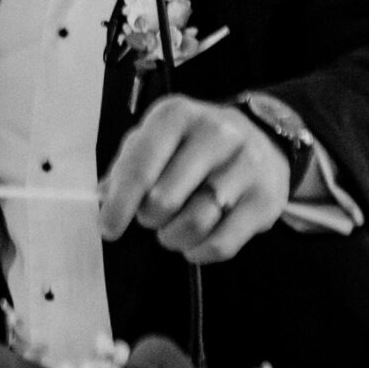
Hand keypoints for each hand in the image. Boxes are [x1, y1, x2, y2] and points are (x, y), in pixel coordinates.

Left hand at [97, 96, 290, 263]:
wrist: (262, 141)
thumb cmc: (194, 145)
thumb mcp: (157, 140)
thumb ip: (127, 166)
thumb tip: (103, 199)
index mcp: (177, 115)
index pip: (140, 166)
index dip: (119, 203)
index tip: (109, 227)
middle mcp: (216, 133)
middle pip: (165, 199)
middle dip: (149, 218)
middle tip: (151, 217)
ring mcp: (246, 164)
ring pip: (194, 223)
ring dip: (173, 237)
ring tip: (172, 230)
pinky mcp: (266, 198)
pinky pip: (222, 243)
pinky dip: (199, 251)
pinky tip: (195, 242)